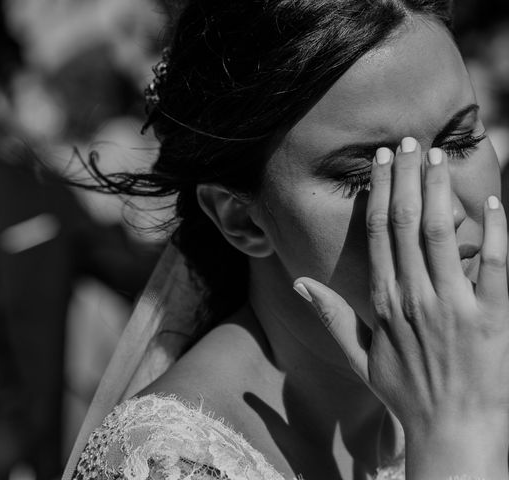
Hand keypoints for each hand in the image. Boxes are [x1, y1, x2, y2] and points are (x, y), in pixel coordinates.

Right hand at [294, 138, 508, 478]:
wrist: (452, 432)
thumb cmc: (405, 394)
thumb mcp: (358, 358)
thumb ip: (331, 316)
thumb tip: (300, 283)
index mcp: (384, 302)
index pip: (379, 234)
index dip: (381, 192)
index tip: (383, 162)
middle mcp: (414, 297)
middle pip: (408, 223)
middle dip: (408, 177)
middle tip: (410, 141)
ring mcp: (453, 307)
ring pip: (442, 235)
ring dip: (439, 191)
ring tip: (439, 156)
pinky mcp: (492, 319)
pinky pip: (495, 266)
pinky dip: (495, 233)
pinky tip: (491, 203)